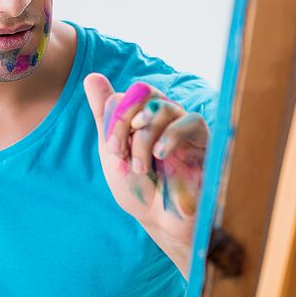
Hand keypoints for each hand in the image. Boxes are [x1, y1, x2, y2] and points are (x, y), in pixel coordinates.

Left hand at [83, 73, 207, 274]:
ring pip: (162, 107)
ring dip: (144, 139)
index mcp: (141, 116)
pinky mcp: (204, 140)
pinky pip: (191, 121)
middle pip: (143, 92)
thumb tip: (91, 76)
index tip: (113, 149)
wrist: (160, 220)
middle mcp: (163, 115)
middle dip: (125, 121)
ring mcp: (183, 125)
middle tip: (120, 152)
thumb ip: (105, 116)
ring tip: (141, 167)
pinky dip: (170, 136)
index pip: (125, 95)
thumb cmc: (138, 188)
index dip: (115, 118)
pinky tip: (161, 156)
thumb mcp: (113, 151)